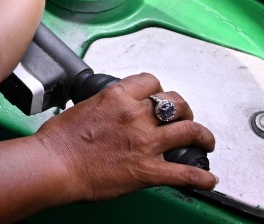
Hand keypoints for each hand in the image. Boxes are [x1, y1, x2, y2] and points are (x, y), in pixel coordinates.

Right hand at [33, 72, 216, 199]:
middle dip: (184, 110)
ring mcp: (145, 143)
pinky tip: (208, 180)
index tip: (157, 97)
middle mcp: (136, 116)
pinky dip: (202, 178)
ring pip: (190, 131)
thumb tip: (108, 113)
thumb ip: (104, 107)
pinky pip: (185, 174)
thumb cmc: (59, 139)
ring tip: (206, 141)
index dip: (158, 90)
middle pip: (175, 103)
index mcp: (117, 97)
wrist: (54, 164)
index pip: (151, 82)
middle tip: (184, 117)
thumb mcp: (82, 107)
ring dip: (203, 136)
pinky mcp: (148, 170)